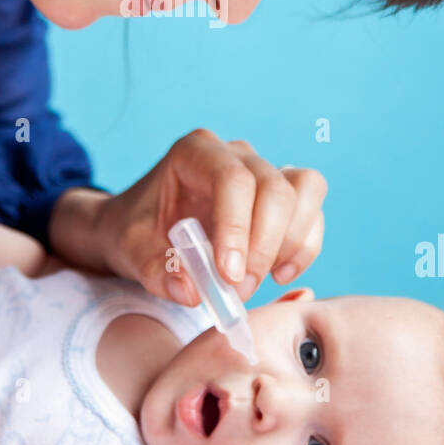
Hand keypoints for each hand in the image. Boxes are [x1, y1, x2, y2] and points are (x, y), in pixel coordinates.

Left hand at [94, 128, 326, 304]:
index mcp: (194, 152)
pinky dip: (304, 247)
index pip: (231, 180)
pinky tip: (278, 274)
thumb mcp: (132, 252)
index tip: (228, 276)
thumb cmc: (136, 231)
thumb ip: (157, 272)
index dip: (237, 228)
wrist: (141, 228)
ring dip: (290, 243)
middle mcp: (235, 154)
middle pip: (274, 188)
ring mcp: (263, 169)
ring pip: (305, 191)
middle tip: (238, 290)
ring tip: (259, 280)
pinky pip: (312, 212)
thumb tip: (193, 292)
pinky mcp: (283, 194)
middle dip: (263, 246)